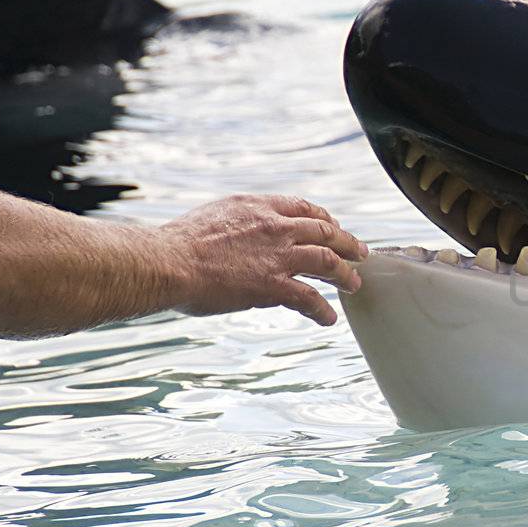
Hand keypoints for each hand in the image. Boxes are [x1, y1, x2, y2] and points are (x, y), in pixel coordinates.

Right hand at [158, 194, 367, 326]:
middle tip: (360, 253)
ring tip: (354, 285)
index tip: (333, 227)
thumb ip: (240, 223)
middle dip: (347, 243)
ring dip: (345, 275)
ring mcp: (277, 256)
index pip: (303, 208)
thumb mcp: (215, 216)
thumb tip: (244, 234)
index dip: (324, 219)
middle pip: (325, 232)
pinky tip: (328, 319)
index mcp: (259, 207)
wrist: (167, 261)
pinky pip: (309, 298)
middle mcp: (275, 226)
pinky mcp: (273, 285)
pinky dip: (322, 310)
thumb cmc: (179, 244)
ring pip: (327, 262)